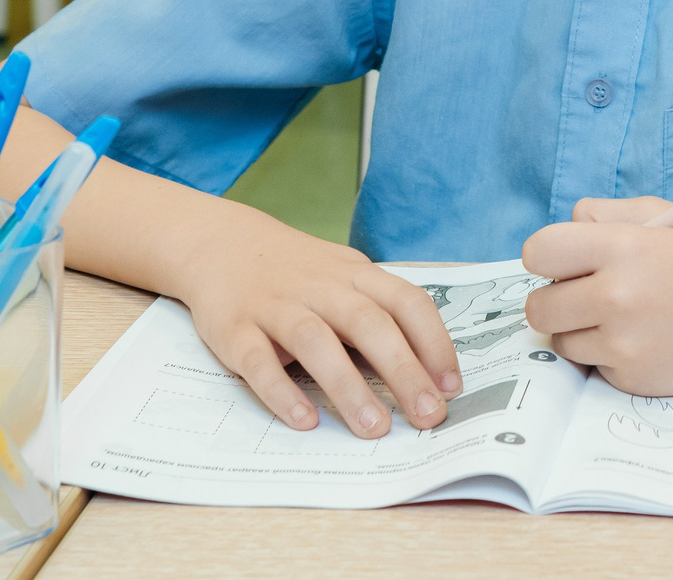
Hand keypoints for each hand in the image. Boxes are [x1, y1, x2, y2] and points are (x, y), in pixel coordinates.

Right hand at [170, 203, 463, 437]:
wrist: (221, 244)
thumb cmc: (299, 273)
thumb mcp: (344, 278)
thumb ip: (379, 314)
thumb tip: (426, 373)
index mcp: (355, 275)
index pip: (406, 302)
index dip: (434, 343)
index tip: (452, 387)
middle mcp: (319, 287)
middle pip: (368, 325)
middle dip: (404, 372)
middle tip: (428, 417)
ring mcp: (275, 305)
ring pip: (316, 342)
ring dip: (347, 387)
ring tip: (374, 428)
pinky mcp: (234, 328)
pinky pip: (258, 361)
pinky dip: (281, 391)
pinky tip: (304, 421)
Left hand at [521, 197, 672, 394]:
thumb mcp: (669, 215)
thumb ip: (608, 216)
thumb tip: (567, 228)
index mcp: (624, 248)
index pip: (537, 252)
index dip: (549, 255)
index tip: (567, 259)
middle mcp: (619, 299)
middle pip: (538, 306)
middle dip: (558, 296)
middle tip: (594, 289)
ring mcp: (626, 347)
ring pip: (562, 340)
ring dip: (582, 328)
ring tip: (631, 313)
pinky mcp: (636, 381)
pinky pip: (596, 366)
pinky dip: (612, 355)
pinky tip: (653, 338)